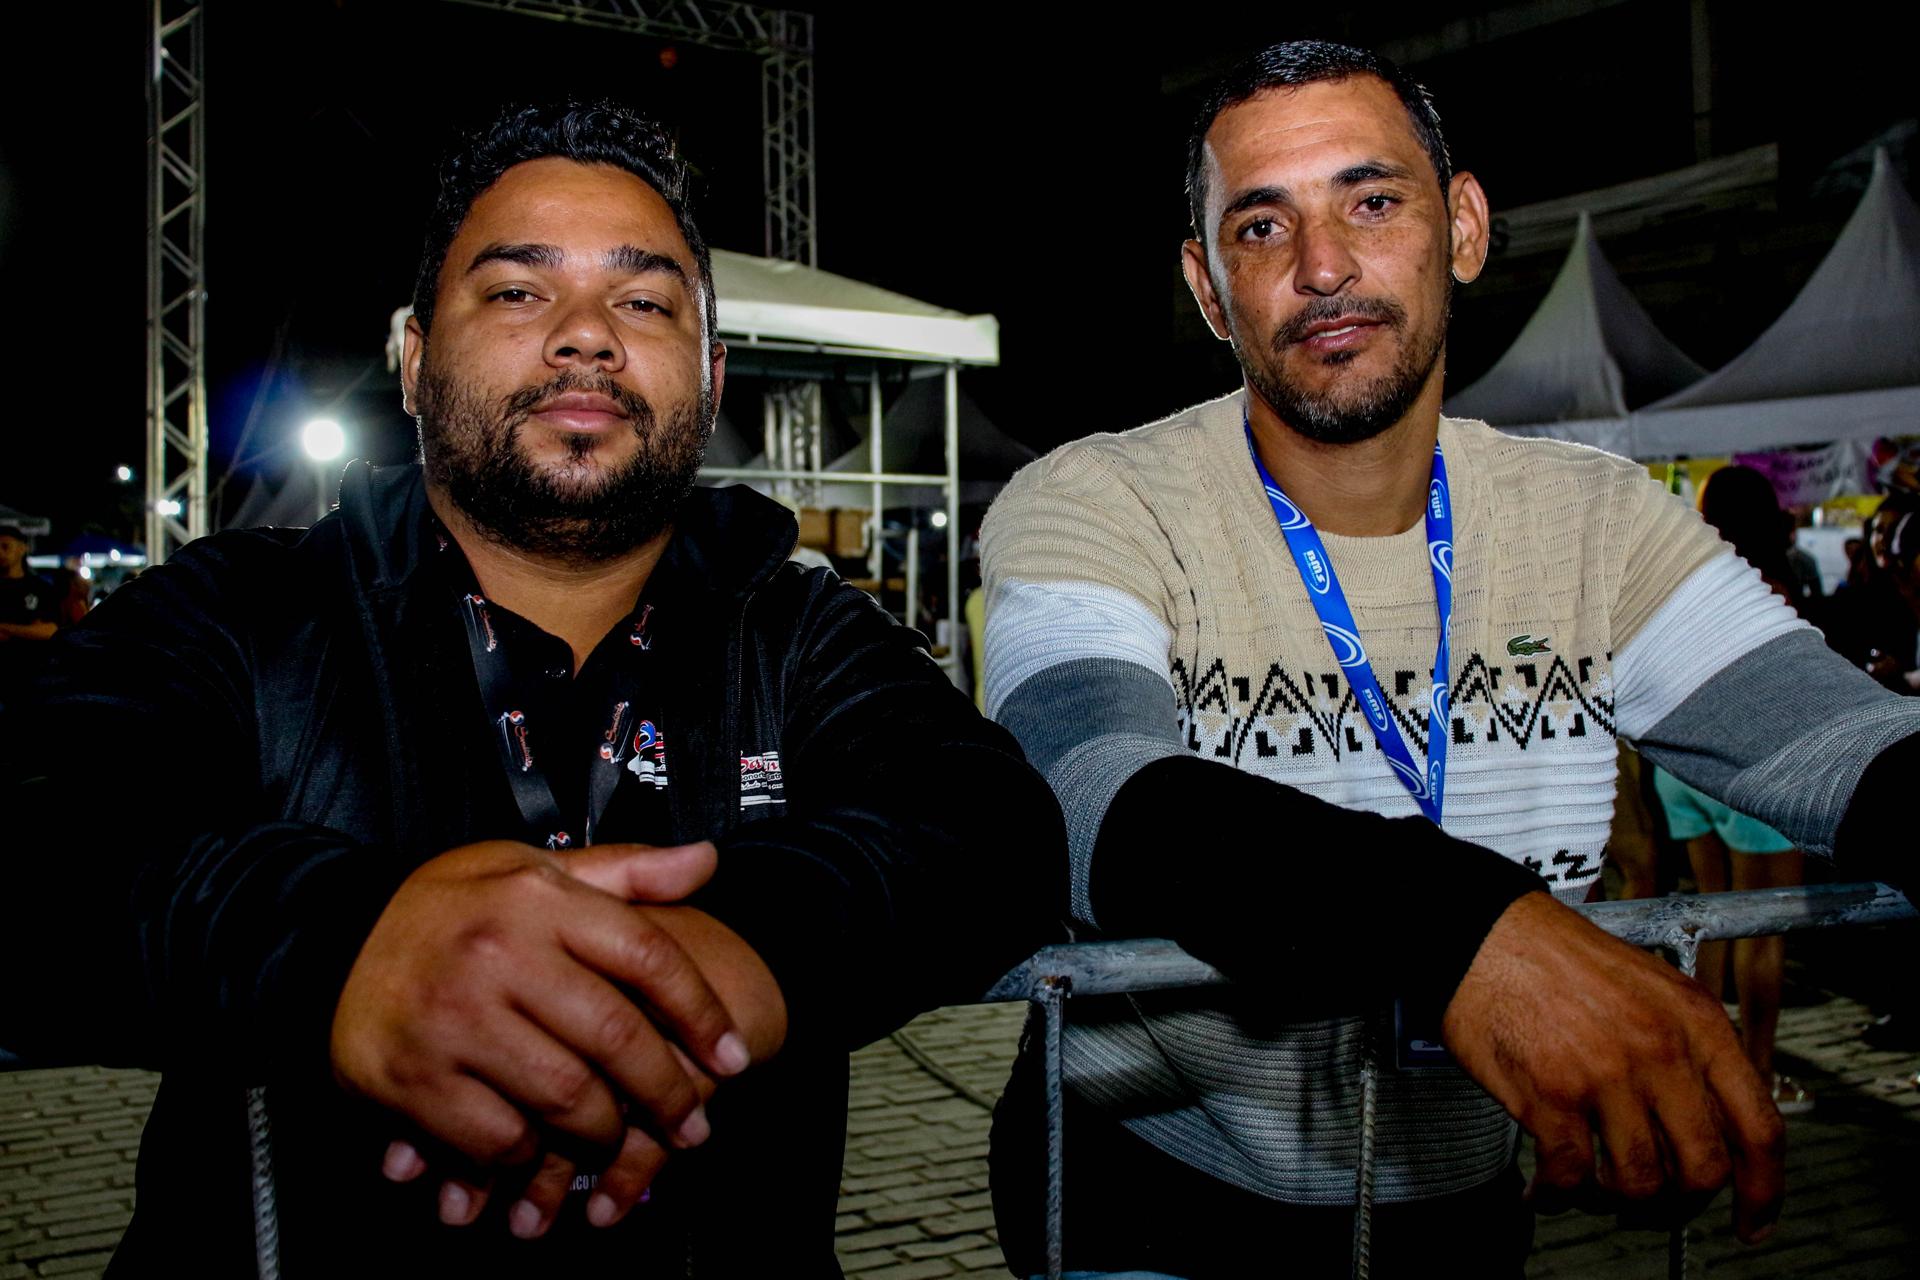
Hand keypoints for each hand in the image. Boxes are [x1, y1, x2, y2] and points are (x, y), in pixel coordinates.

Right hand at [332, 840, 752, 1216]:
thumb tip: (707, 860)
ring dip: (607, 1132)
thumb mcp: (532, 869)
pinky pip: (501, 1137)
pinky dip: (531, 1153)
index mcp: (539, 898)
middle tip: (693, 1125)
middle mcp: (499, 954)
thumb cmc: (452, 907)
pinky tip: (543, 1149)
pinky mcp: (413, 1077)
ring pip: (565, 1097)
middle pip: (615, 1037)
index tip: (734, 1057)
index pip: (647, 955)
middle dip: (667, 1093)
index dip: (700, 1013)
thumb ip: (624, 873)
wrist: (329, 938)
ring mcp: (454, 1018)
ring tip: (622, 1137)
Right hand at [1441, 891, 1784, 1241]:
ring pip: (1639, 1183)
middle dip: (1681, 1202)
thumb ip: (1690, 1049)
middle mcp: (1661, 1051)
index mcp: (1697, 1023)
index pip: (1759, 1128)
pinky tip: (1546, 1189)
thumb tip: (1710, 1123)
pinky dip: (1557, 1194)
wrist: (1485, 935)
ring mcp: (1606, 1076)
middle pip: (1703, 1170)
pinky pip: (1570, 1175)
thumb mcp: (1653, 988)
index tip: (1754, 1220)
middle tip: (1659, 1205)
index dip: (1763, 1190)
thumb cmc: (1559, 957)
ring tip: (1596, 1188)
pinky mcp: (1550, 1094)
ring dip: (1618, 1200)